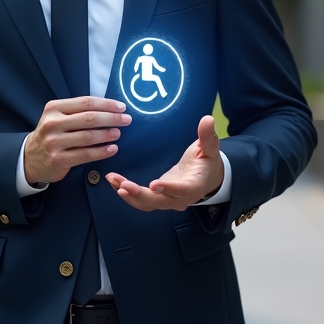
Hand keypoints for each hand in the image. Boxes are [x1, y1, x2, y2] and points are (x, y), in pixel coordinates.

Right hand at [24, 97, 130, 184]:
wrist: (30, 158)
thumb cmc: (51, 134)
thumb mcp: (57, 117)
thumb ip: (77, 111)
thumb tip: (110, 108)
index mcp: (54, 108)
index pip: (85, 102)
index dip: (106, 104)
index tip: (121, 107)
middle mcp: (53, 123)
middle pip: (89, 118)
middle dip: (111, 118)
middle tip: (126, 120)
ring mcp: (55, 142)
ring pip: (88, 137)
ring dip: (107, 134)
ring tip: (118, 133)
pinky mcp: (59, 159)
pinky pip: (85, 154)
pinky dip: (101, 152)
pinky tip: (112, 149)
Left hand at [106, 116, 222, 211]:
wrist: (208, 179)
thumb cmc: (208, 162)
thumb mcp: (210, 148)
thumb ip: (208, 136)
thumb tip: (208, 119)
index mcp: (194, 187)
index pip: (181, 190)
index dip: (167, 188)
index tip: (153, 185)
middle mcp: (180, 199)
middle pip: (159, 202)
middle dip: (139, 194)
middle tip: (123, 185)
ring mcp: (168, 202)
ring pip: (146, 204)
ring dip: (129, 194)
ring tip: (113, 180)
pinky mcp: (158, 199)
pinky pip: (141, 201)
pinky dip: (127, 194)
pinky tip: (114, 183)